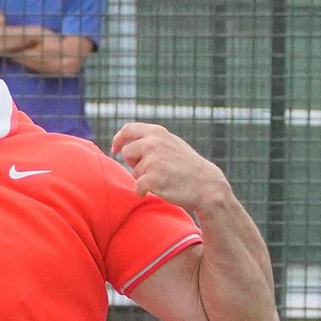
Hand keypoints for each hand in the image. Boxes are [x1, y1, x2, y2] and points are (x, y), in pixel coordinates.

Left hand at [111, 122, 230, 213]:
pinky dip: (144, 191)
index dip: (119, 139)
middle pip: (127, 153)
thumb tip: (126, 145)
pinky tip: (160, 190)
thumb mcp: (171, 145)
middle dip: (134, 163)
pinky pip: (137, 187)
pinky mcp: (152, 178)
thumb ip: (153, 140)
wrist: (206, 185)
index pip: (128, 129)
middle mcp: (153, 143)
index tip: (115, 148)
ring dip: (144, 178)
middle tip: (153, 170)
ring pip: (134, 172)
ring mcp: (153, 160)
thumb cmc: (187, 167)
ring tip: (164, 178)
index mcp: (158, 133)